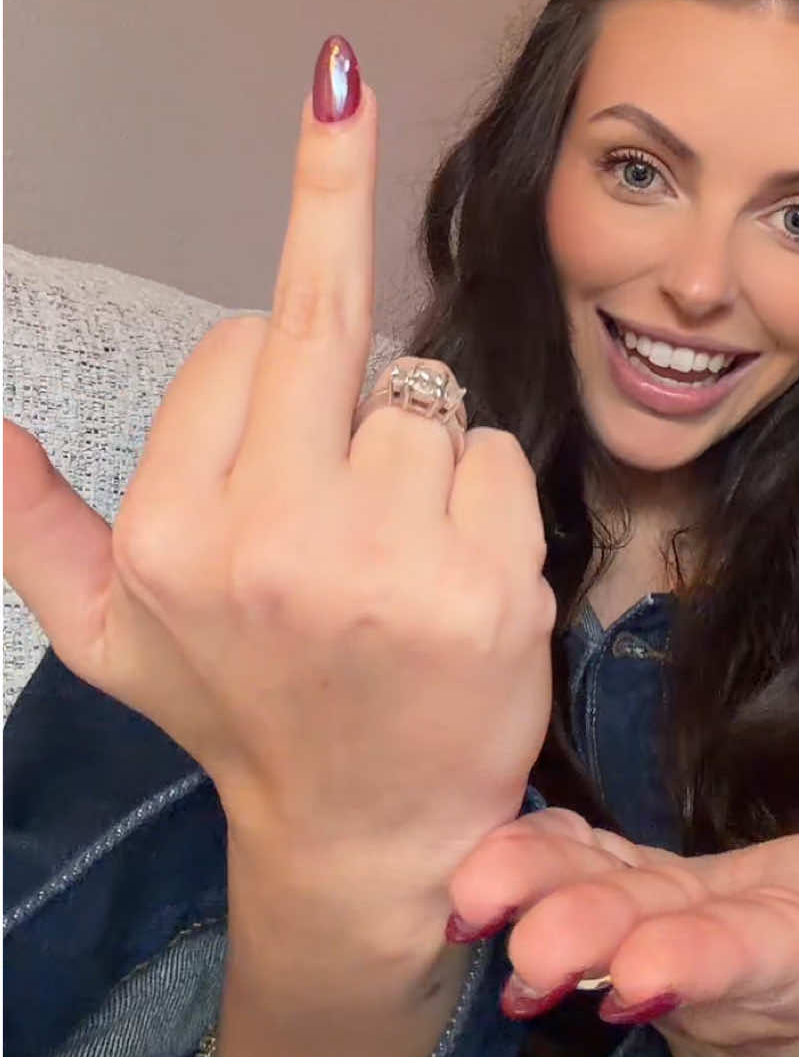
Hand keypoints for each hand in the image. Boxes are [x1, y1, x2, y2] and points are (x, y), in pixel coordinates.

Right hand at [3, 44, 554, 897]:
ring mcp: (386, 565)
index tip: (276, 439)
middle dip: (344, 315)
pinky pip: (494, 451)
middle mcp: (270, 542)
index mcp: (170, 533)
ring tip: (399, 550)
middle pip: (331, 326)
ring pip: (426, 390)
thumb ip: (34, 529)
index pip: (237, 338)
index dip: (264, 376)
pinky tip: (458, 577)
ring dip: (420, 445)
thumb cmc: (245, 712)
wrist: (368, 834)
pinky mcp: (490, 586)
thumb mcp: (107, 638)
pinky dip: (484, 495)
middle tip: (343, 221)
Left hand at [450, 806, 798, 1047]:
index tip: (637, 977)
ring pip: (592, 898)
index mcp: (792, 958)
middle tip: (530, 950)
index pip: (744, 961)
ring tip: (473, 898)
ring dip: (534, 895)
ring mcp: (660, 915)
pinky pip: (576, 859)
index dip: (696, 966)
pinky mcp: (626, 880)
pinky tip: (482, 847)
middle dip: (588, 940)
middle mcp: (710, 946)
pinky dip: (533, 850)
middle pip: (646, 941)